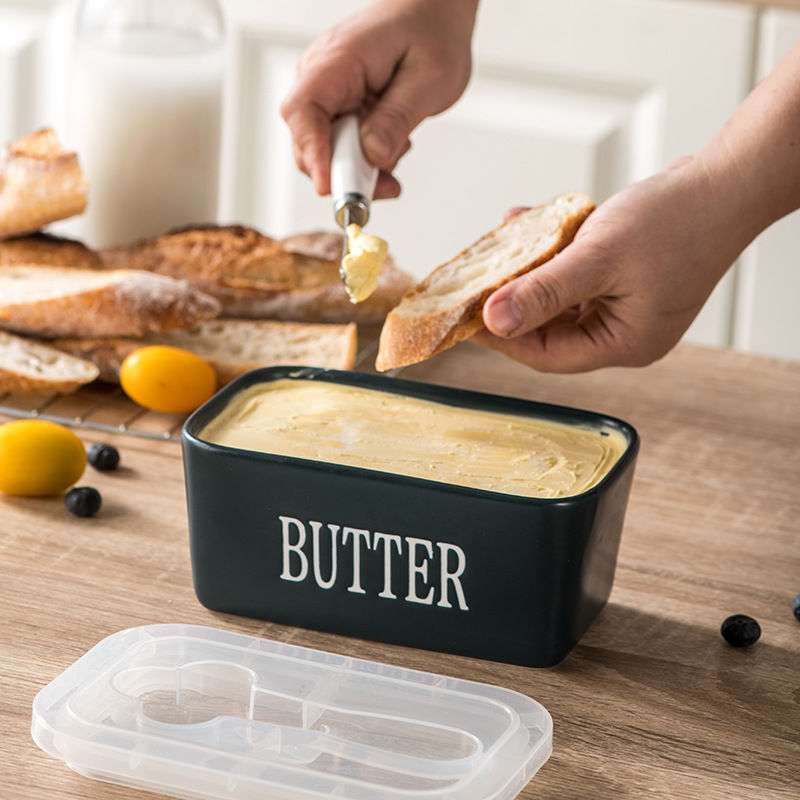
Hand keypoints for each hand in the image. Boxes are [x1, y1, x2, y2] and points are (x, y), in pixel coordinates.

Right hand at [280, 0, 477, 197]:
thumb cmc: (431, 32)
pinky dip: (368, 160)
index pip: (304, 111)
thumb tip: (373, 154)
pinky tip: (394, 144)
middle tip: (386, 185)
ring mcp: (330, 95)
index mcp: (338, 59)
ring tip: (400, 148)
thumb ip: (398, 117)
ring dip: (362, 168)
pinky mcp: (341, 110)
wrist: (434, 14)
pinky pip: (343, 148)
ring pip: (327, 151)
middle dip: (345, 172)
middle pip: (310, 141)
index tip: (328, 186)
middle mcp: (323, 77)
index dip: (312, 153)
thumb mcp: (430, 78)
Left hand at [474, 155, 756, 371]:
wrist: (728, 181)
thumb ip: (544, 292)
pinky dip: (553, 254)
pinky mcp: (626, 280)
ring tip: (502, 244)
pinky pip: (576, 275)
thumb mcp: (599, 257)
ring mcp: (626, 305)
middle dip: (513, 300)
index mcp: (626, 343)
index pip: (547, 354)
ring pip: (560, 298)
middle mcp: (625, 331)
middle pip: (550, 328)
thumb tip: (494, 321)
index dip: (502, 338)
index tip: (466, 317)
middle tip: (476, 281)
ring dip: (530, 271)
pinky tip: (532, 227)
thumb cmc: (678, 220)